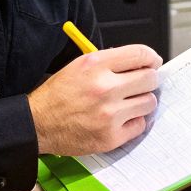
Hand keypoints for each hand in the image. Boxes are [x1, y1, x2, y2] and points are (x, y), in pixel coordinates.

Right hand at [28, 44, 161, 156]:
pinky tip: (119, 119)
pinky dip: (133, 122)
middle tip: (142, 84)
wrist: (37, 124)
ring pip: (149, 102)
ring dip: (141, 102)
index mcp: (95, 65)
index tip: (152, 63)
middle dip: (149, 80)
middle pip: (150, 78)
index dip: (151, 58)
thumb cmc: (57, 95)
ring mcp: (109, 114)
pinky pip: (140, 125)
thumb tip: (141, 63)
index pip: (141, 54)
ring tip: (127, 103)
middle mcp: (104, 88)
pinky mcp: (110, 136)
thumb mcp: (79, 66)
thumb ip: (110, 62)